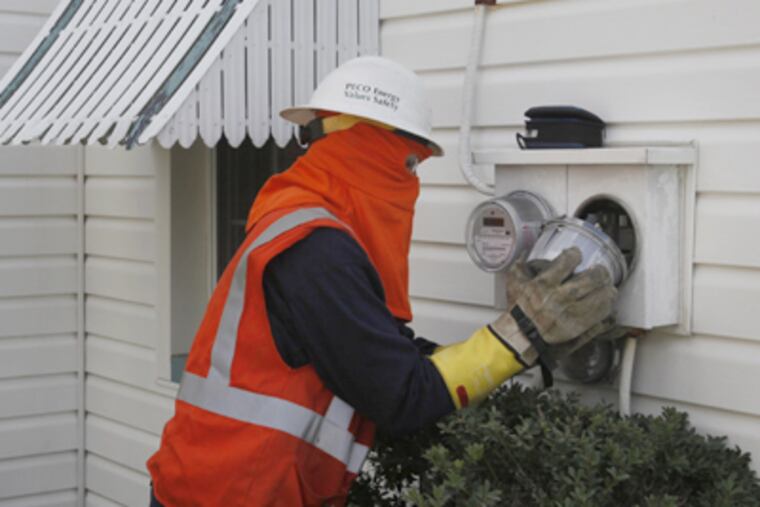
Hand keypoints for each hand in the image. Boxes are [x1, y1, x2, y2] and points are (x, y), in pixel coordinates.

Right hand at [492, 248, 617, 366]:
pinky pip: (602, 315)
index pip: (568, 260)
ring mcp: (572, 313)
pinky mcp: (580, 327)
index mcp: (545, 284)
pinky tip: (605, 303)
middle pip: (593, 278)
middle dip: (600, 271)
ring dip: (608, 289)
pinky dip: (607, 307)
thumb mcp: (514, 286)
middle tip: (600, 270)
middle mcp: (560, 298)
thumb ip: (519, 268)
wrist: (521, 338)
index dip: (575, 254)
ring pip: (602, 296)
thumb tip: (524, 254)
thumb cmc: (518, 313)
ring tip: (607, 286)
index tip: (576, 255)